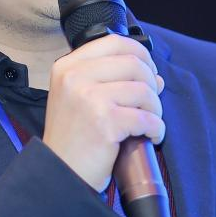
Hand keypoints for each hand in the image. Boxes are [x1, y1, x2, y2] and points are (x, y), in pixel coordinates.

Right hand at [42, 34, 165, 190]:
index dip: (140, 54)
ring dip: (155, 108)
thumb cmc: (73, 138)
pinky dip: (156, 128)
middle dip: (151, 83)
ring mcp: (89, 98)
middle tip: (151, 103)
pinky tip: (152, 137)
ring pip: (144, 89)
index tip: (148, 72)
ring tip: (149, 122)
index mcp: (67, 67)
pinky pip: (147, 117)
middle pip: (133, 63)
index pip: (114, 42)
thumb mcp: (79, 98)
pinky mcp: (105, 122)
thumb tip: (155, 76)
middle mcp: (75, 77)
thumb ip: (111, 80)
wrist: (59, 174)